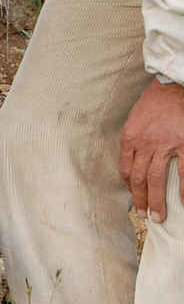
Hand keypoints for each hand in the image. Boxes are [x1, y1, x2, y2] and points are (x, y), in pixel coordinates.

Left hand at [119, 79, 183, 221]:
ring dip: (157, 200)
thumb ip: (132, 141)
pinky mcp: (183, 144)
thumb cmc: (153, 102)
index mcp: (130, 137)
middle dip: (141, 200)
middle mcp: (145, 144)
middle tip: (143, 216)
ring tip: (158, 216)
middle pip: (139, 178)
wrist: (172, 87)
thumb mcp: (134, 119)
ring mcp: (165, 145)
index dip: (128, 185)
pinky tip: (183, 202)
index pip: (125, 168)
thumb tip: (132, 162)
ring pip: (157, 179)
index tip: (132, 196)